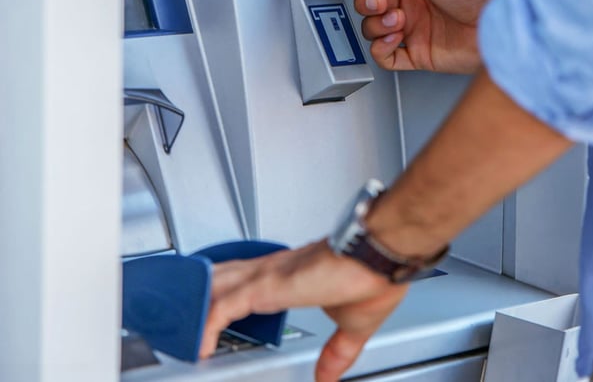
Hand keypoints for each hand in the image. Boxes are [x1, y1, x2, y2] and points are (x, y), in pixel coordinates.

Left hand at [200, 241, 408, 381]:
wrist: (382, 255)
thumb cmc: (374, 275)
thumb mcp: (352, 326)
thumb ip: (336, 353)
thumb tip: (327, 378)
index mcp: (290, 277)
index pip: (243, 281)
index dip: (223, 295)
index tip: (213, 316)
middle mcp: (273, 271)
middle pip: (218, 278)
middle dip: (196, 297)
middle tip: (179, 321)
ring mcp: (266, 277)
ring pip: (213, 288)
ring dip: (194, 309)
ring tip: (180, 336)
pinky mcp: (266, 286)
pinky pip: (221, 306)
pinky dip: (206, 326)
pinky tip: (200, 346)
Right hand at [344, 0, 503, 73]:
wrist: (493, 22)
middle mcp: (413, 3)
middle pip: (369, 2)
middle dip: (369, 1)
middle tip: (381, 0)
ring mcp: (414, 29)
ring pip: (373, 29)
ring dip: (378, 24)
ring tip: (399, 19)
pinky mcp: (418, 54)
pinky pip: (386, 57)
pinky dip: (382, 48)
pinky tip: (394, 38)